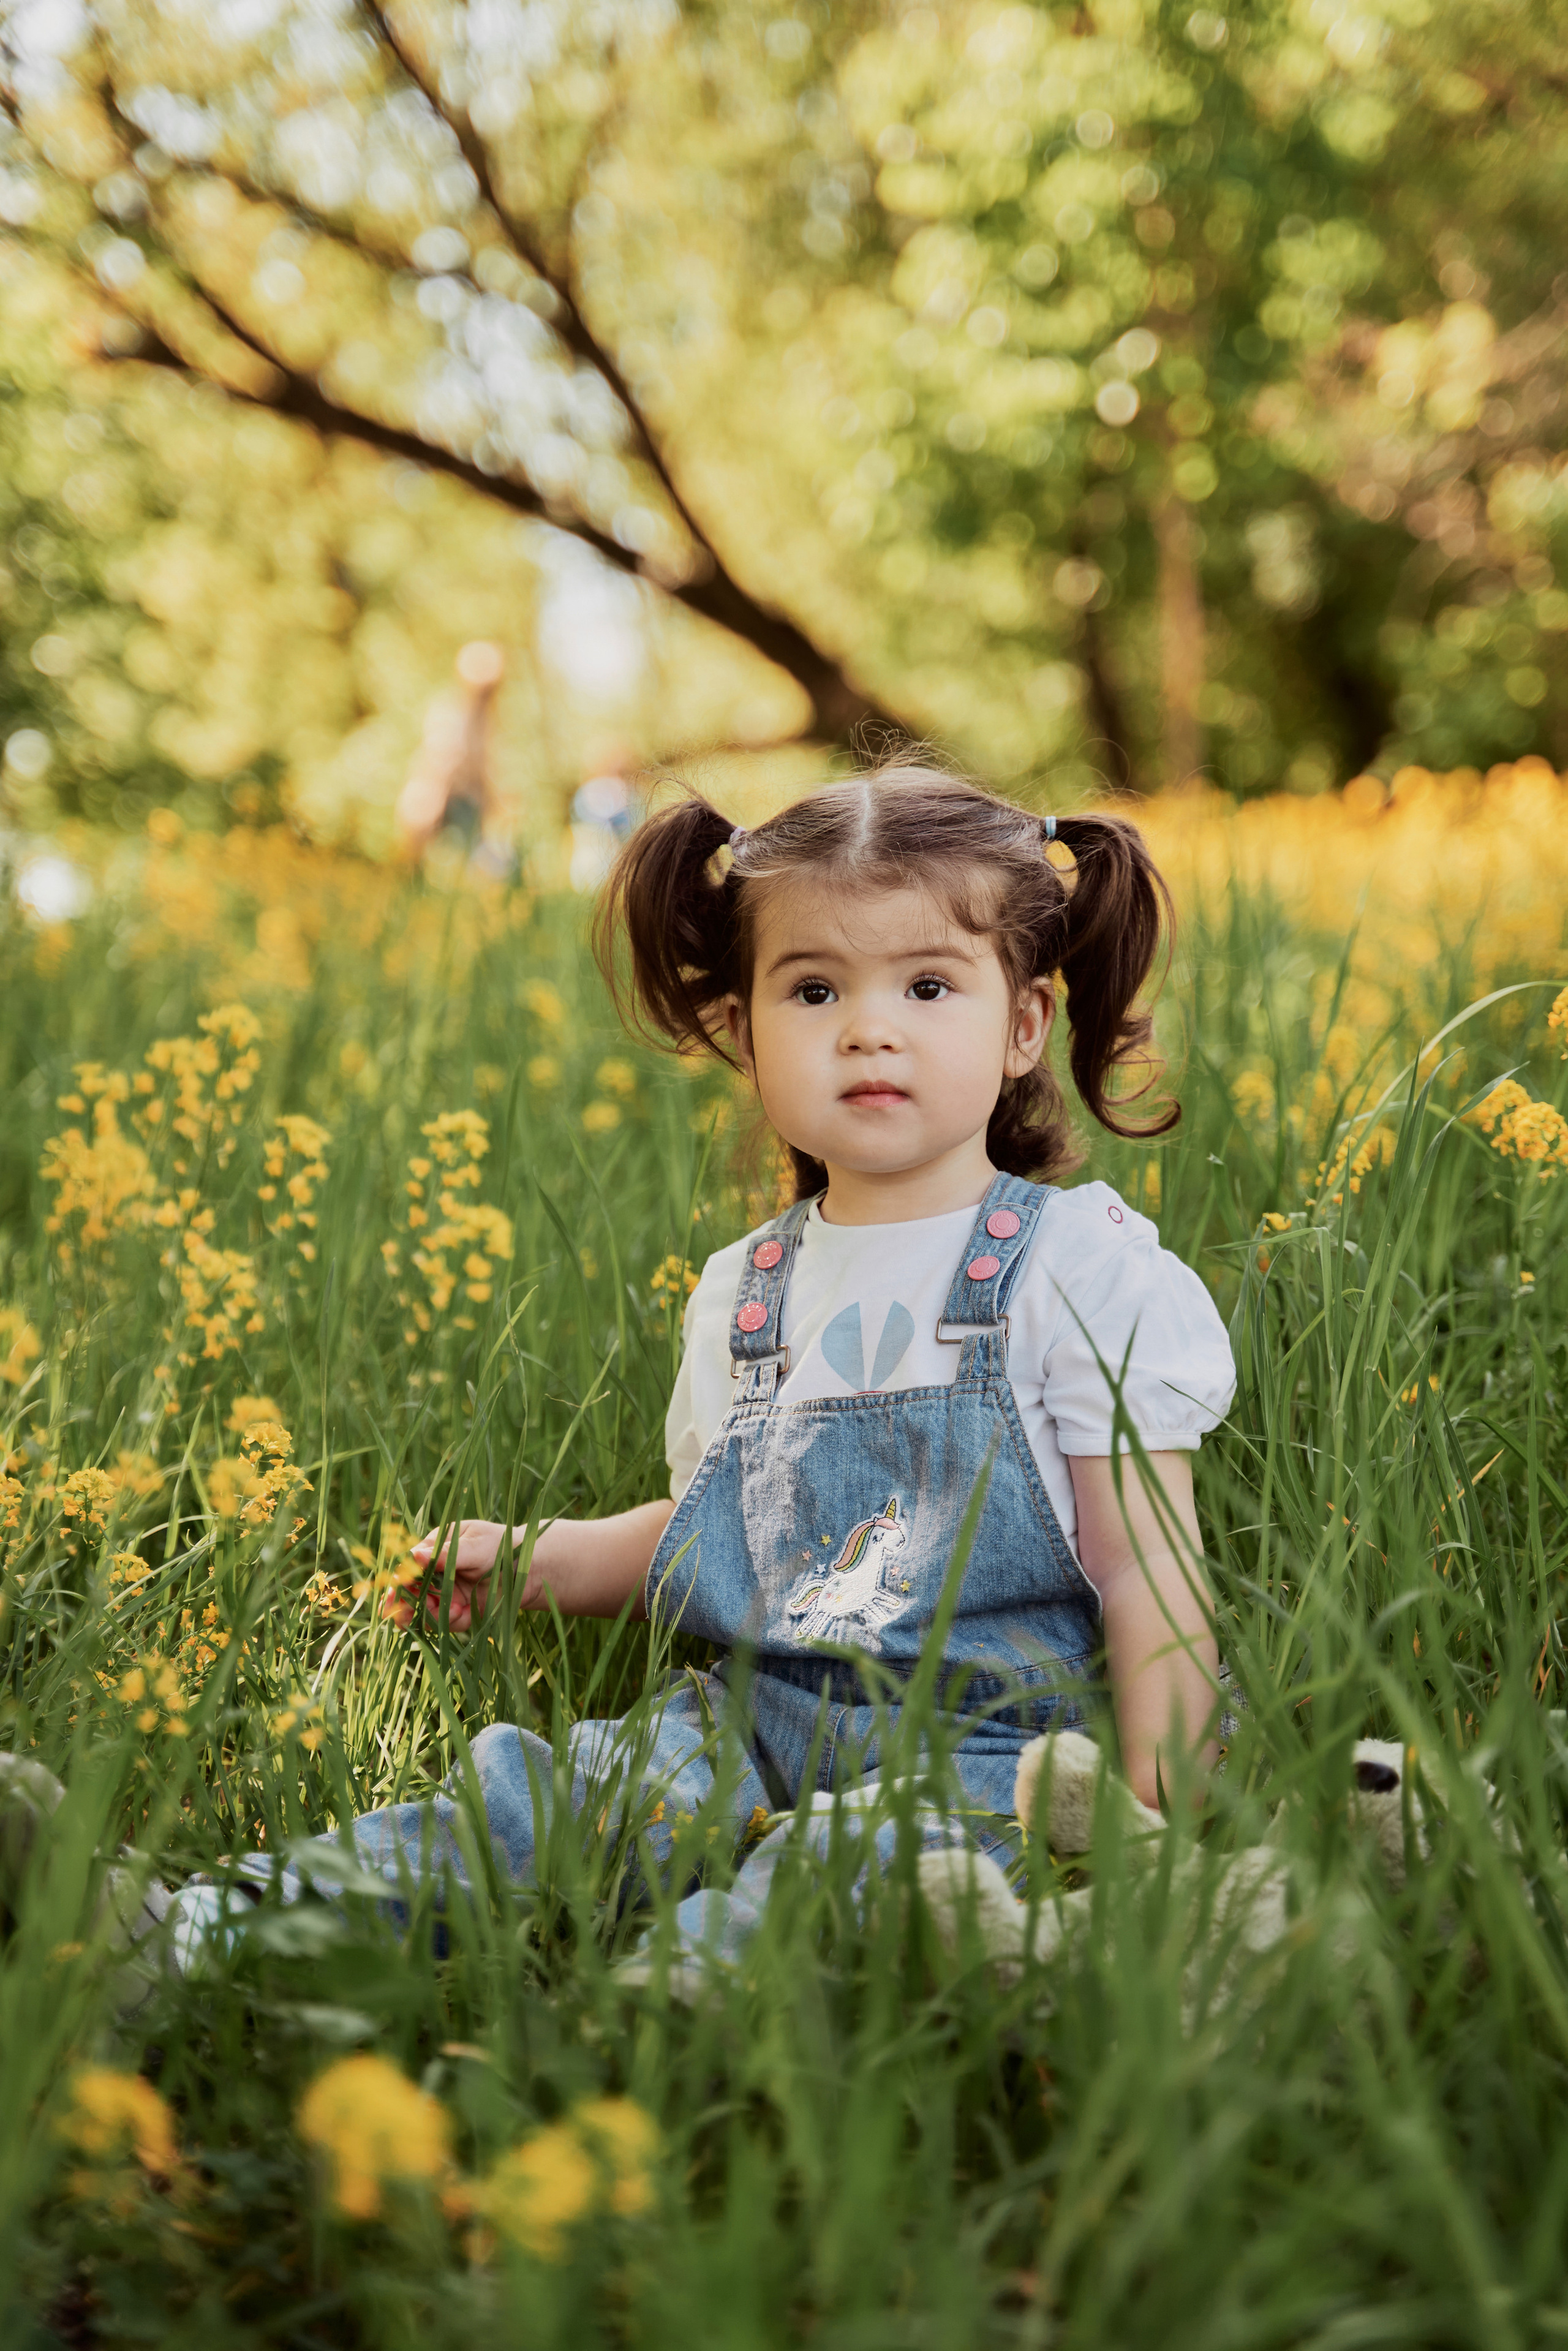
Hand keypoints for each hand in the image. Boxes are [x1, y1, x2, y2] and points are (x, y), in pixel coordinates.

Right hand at [382, 1519, 526, 1631]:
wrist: (532, 1568)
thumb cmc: (503, 1545)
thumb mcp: (476, 1546)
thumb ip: (447, 1555)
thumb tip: (413, 1556)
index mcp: (436, 1547)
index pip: (409, 1564)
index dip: (399, 1578)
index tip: (394, 1590)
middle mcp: (436, 1571)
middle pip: (410, 1591)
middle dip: (404, 1603)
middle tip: (400, 1614)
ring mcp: (446, 1592)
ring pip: (423, 1609)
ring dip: (429, 1615)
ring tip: (453, 1610)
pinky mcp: (458, 1611)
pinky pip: (445, 1622)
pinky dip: (451, 1621)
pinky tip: (466, 1613)